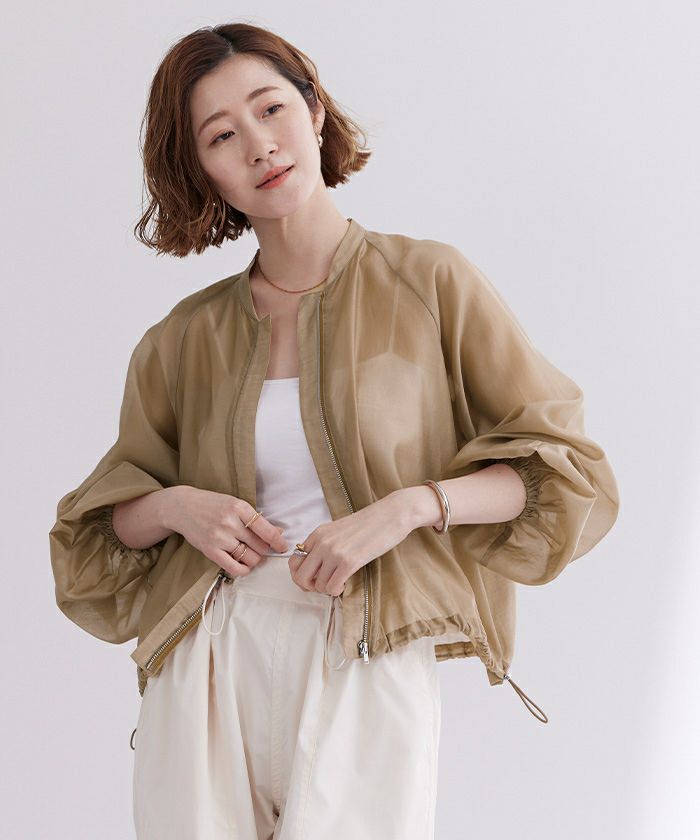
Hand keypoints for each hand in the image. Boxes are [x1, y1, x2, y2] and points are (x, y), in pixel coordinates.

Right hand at [164, 486, 288, 576]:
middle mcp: (229, 522)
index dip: (278, 541)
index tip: (283, 546)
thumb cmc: (212, 504)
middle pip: (260, 545)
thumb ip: (254, 518)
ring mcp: (219, 537)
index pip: (265, 529)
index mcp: (238, 507)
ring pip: (250, 558)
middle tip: (262, 548)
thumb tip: (278, 532)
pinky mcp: (210, 551)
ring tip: (251, 554)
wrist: (182, 507)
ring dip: (255, 559)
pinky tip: (244, 565)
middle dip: (265, 549)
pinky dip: (244, 569)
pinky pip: (234, 568)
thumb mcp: (235, 504)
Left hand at [288, 491, 410, 595]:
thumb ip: (323, 544)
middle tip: (323, 585)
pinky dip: (336, 591)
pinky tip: (344, 584)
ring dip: (327, 589)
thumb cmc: (368, 524)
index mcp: (318, 534)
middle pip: (300, 576)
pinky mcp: (349, 562)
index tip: (312, 578)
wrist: (391, 514)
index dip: (300, 575)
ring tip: (338, 582)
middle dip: (309, 587)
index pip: (294, 561)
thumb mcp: (338, 530)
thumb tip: (314, 567)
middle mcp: (322, 542)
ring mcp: (334, 552)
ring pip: (317, 585)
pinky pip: (332, 587)